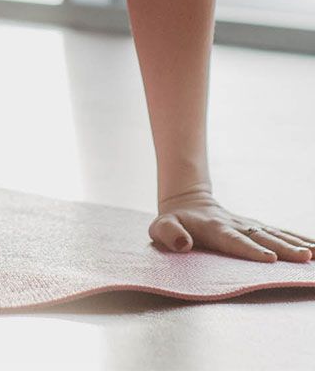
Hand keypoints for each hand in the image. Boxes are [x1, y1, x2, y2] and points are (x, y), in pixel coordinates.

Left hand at [151, 187, 314, 262]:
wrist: (186, 202)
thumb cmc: (173, 222)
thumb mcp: (161, 227)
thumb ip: (169, 234)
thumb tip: (183, 244)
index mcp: (214, 228)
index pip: (233, 240)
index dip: (250, 249)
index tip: (270, 259)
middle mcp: (236, 225)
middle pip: (262, 237)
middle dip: (284, 248)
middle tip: (305, 257)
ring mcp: (248, 225)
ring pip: (275, 234)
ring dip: (296, 244)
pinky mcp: (257, 228)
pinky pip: (280, 234)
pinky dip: (299, 239)